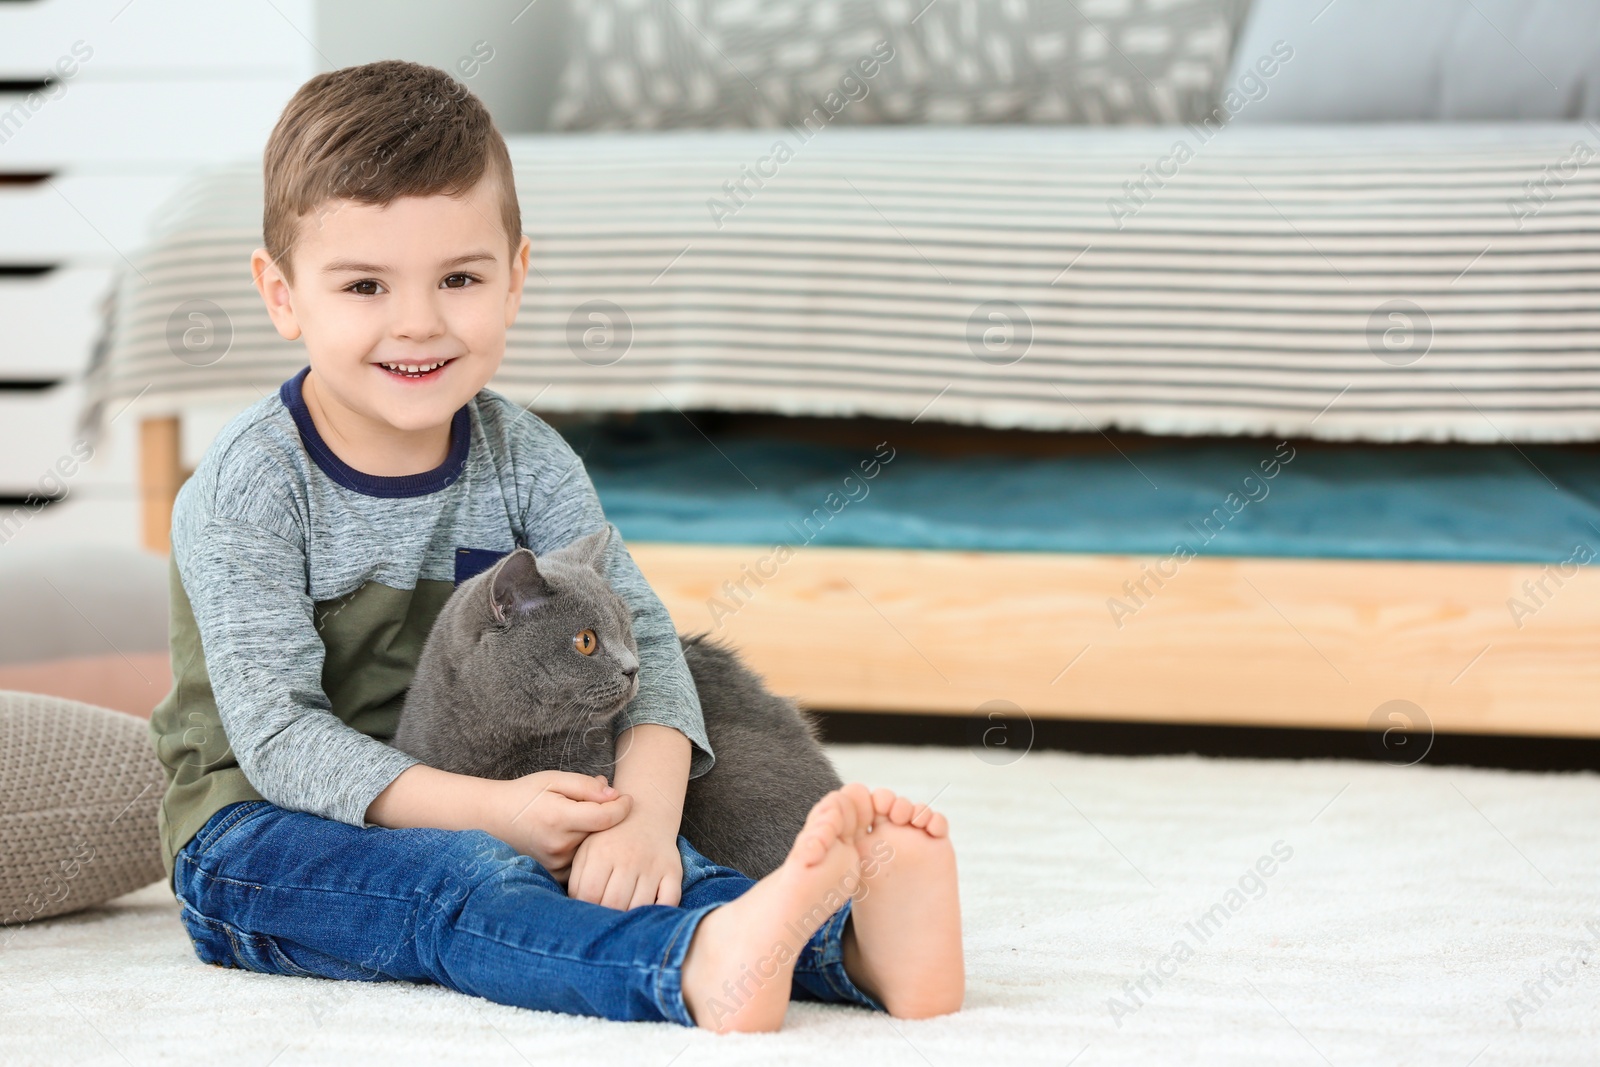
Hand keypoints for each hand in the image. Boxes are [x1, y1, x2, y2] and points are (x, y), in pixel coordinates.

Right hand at [479, 771, 631, 884]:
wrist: (492, 819)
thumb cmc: (525, 795)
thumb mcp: (554, 779)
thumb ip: (586, 786)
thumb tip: (615, 795)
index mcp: (559, 818)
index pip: (606, 817)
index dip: (623, 807)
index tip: (627, 798)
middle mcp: (559, 845)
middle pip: (602, 833)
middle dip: (610, 817)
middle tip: (608, 803)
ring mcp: (556, 863)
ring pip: (594, 850)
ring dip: (598, 836)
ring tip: (589, 819)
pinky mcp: (554, 874)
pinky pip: (582, 862)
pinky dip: (586, 849)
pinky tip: (579, 836)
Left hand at [567, 805, 683, 908]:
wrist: (646, 813)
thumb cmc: (610, 838)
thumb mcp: (587, 849)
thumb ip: (578, 878)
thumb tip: (577, 909)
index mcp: (603, 853)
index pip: (589, 894)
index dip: (585, 910)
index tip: (586, 914)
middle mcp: (629, 858)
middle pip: (614, 903)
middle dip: (606, 917)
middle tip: (604, 919)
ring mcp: (653, 865)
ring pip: (639, 906)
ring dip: (629, 917)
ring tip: (622, 917)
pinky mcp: (673, 870)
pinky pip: (670, 899)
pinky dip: (661, 911)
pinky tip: (648, 913)